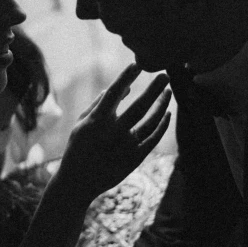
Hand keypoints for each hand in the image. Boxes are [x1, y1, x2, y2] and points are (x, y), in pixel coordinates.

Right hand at [56, 64, 170, 198]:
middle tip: (165, 75)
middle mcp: (114, 132)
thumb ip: (100, 102)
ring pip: (151, 121)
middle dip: (155, 88)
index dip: (127, 77)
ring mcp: (126, 146)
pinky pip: (154, 138)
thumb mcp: (82, 122)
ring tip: (168, 92)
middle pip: (140, 105)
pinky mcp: (135, 158)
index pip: (115, 93)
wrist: (79, 181)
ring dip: (162, 105)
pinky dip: (162, 125)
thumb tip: (125, 87)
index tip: (137, 65)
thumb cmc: (79, 146)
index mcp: (97, 121)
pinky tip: (167, 114)